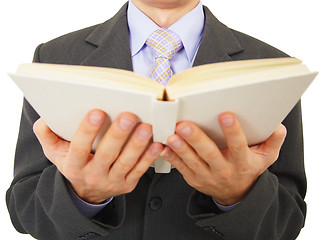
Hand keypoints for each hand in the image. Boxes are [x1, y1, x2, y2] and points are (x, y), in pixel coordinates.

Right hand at [33, 110, 162, 203]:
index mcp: (73, 165)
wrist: (87, 191)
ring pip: (126, 163)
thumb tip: (45, 118)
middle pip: (106, 155)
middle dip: (118, 135)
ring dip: (137, 145)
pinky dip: (149, 158)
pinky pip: (139, 171)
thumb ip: (47, 135)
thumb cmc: (72, 163)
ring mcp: (112, 181)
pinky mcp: (127, 184)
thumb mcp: (54, 152)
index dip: (87, 131)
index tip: (97, 112)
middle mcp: (92, 175)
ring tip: (146, 126)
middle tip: (128, 115)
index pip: (78, 148)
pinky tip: (156, 144)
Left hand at [161, 112, 286, 205]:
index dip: (233, 131)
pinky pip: (181, 169)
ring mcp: (207, 176)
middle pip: (209, 154)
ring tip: (171, 136)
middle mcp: (224, 170)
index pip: (238, 145)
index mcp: (242, 162)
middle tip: (185, 125)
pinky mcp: (194, 179)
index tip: (225, 115)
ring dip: (181, 149)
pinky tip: (163, 148)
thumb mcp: (267, 157)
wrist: (236, 193)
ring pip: (192, 162)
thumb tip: (277, 125)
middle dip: (197, 139)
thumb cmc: (249, 168)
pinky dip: (172, 158)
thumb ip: (273, 141)